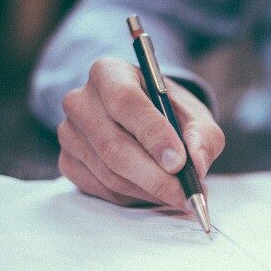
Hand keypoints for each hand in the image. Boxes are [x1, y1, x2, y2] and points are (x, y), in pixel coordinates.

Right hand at [57, 57, 224, 207]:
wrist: (144, 121)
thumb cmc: (169, 113)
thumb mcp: (194, 115)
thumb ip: (203, 135)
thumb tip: (197, 163)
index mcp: (109, 73)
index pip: (125, 101)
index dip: (153, 134)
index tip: (179, 162)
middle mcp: (80, 100)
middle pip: (114, 146)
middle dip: (155, 176)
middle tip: (186, 194)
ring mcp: (69, 133)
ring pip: (109, 173)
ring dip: (149, 191)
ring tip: (178, 194)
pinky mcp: (68, 162)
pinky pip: (101, 189)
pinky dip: (133, 197)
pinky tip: (153, 191)